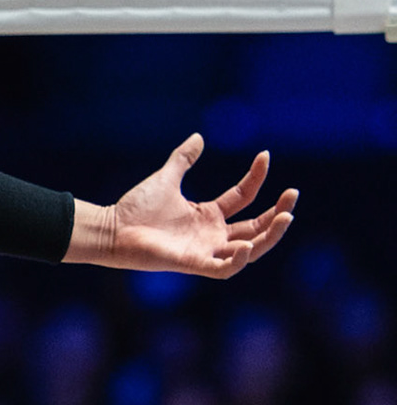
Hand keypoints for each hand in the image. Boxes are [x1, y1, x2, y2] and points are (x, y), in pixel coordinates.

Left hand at [80, 134, 296, 277]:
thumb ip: (184, 159)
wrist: (112, 228)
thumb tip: (199, 137)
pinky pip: (225, 268)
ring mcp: (206, 250)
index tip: (265, 156)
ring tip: (286, 216)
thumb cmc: (135, 208)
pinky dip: (239, 259)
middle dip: (277, 212)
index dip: (256, 178)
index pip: (243, 197)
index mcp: (208, 215)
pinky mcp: (194, 264)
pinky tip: (247, 243)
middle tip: (292, 194)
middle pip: (256, 226)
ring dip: (270, 235)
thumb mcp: (166, 179)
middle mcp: (212, 234)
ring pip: (250, 248)